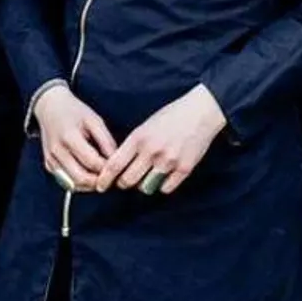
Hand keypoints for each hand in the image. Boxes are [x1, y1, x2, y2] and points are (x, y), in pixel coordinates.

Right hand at [33, 85, 116, 192]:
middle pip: (81, 178)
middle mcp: (57, 152)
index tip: (119, 168)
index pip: (92, 162)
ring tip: (103, 177)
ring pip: (73, 185)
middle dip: (99, 182)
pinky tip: (90, 175)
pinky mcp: (49, 166)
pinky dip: (80, 183)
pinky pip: (66, 182)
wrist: (50, 108)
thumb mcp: (94, 120)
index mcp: (69, 137)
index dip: (108, 169)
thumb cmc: (75, 112)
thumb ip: (106, 141)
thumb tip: (116, 161)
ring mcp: (50, 160)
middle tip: (113, 178)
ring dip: (90, 185)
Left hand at [96, 84, 226, 194]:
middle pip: (128, 180)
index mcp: (139, 137)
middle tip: (125, 181)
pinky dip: (162, 185)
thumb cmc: (172, 116)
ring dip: (143, 185)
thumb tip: (119, 165)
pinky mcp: (184, 169)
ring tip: (147, 176)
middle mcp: (152, 151)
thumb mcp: (147, 125)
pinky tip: (164, 175)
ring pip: (146, 187)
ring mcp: (169, 161)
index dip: (104, 178)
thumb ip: (133, 145)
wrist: (201, 112)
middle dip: (123, 183)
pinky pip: (165, 188)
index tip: (100, 186)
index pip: (115, 164)